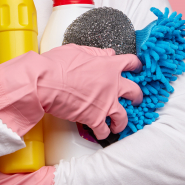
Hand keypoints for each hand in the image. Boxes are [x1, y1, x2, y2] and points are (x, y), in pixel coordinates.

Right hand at [0, 45, 141, 140]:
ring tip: (119, 124)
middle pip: (135, 92)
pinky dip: (104, 133)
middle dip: (137, 96)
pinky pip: (105, 130)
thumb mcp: (78, 51)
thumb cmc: (57, 65)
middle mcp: (112, 85)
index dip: (136, 65)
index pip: (131, 62)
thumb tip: (107, 53)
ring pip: (124, 117)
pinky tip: (102, 133)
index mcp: (109, 66)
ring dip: (122, 121)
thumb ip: (96, 53)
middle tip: (135, 99)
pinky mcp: (95, 118)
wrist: (46, 83)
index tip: (138, 68)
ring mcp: (106, 103)